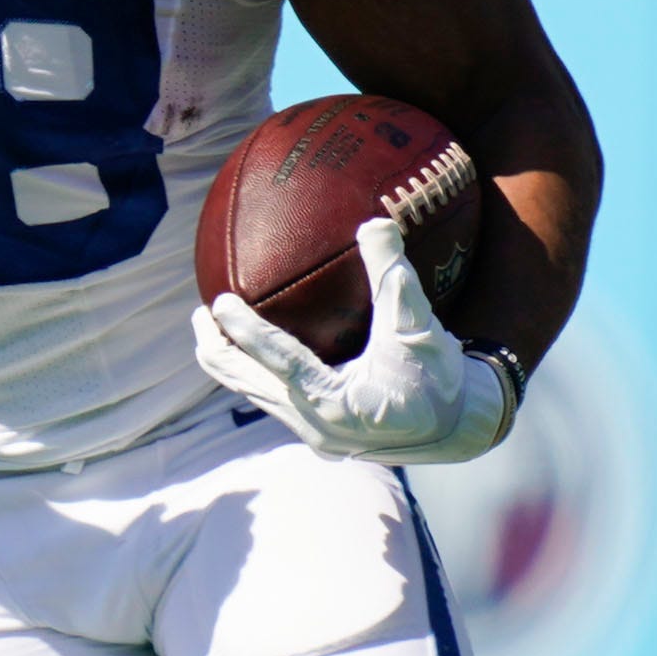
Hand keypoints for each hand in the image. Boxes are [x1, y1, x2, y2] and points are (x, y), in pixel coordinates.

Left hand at [193, 216, 516, 465]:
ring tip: (210, 329)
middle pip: (248, 384)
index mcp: (338, 403)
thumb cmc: (439, 377)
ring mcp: (312, 435)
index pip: (279, 362)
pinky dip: (254, 374)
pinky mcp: (316, 434)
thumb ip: (394, 276)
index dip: (245, 332)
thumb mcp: (419, 325)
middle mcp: (316, 424)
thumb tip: (374, 221)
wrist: (458, 428)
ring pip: (254, 395)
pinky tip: (247, 351)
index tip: (217, 302)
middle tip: (198, 313)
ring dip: (229, 363)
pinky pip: (271, 401)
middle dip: (216, 350)